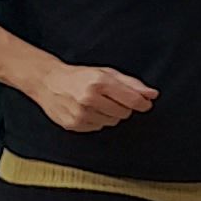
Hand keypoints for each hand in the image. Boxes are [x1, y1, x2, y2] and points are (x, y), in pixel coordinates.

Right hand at [29, 61, 157, 132]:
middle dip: (123, 107)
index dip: (143, 103)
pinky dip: (97, 120)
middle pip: (124, 113)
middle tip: (110, 98)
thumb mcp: (107, 73)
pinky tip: (87, 110)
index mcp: (98, 83)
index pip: (133, 100)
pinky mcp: (73, 124)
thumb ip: (132, 84)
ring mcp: (79, 113)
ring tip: (97, 103)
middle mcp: (88, 99)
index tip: (144, 103)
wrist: (48, 81)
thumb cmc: (80, 76)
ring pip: (112, 122)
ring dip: (110, 114)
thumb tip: (153, 95)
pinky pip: (98, 127)